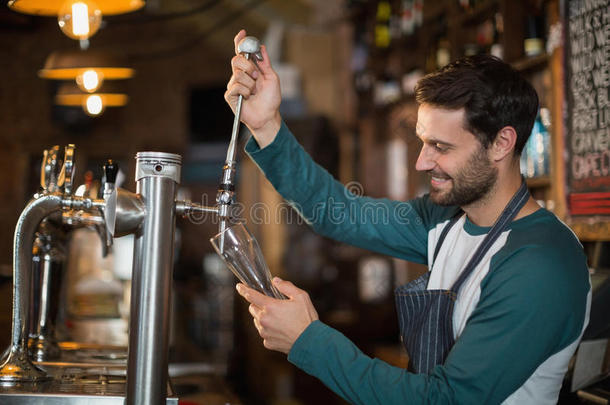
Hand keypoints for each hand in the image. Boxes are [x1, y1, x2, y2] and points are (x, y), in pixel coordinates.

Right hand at [225, 29, 281, 147]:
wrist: (268, 116)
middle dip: (248, 66)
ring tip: (254, 92)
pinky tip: (248, 98)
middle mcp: (240, 75)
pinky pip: (236, 86)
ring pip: (238, 74)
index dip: (240, 42)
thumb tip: (262, 47)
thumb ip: (265, 63)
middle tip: (256, 76)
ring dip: (250, 84)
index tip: (243, 33)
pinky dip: (245, 91)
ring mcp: (234, 85)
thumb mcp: (272, 78)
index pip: (241, 53)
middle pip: (236, 60)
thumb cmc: (271, 99)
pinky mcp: (230, 95)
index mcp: (250, 70)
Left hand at [236, 277, 318, 353]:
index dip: (243, 290)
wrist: (310, 342)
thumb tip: (275, 281)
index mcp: (270, 307)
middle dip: (258, 304)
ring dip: (263, 317)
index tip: (239, 287)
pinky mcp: (267, 342)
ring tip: (279, 319)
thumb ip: (286, 287)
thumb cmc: (306, 318)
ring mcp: (264, 332)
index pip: (251, 295)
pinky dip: (269, 330)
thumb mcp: (301, 297)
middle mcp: (264, 320)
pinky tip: (281, 330)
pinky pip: (264, 333)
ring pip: (257, 321)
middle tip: (272, 305)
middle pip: (252, 308)